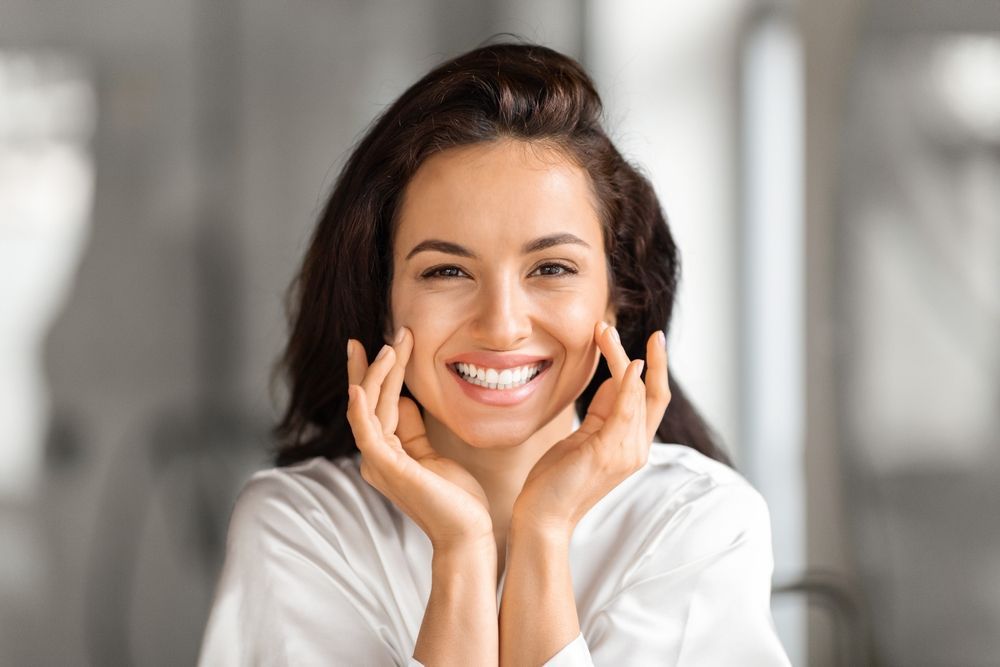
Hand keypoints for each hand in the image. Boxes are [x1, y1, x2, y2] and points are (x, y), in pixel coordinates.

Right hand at [346, 328, 494, 550]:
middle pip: (368, 401)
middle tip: (388, 334)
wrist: (468, 534)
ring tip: (392, 345)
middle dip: (375, 365)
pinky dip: (362, 408)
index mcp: (385, 452)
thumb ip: (413, 429)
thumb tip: (404, 400)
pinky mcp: (387, 468)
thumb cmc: (456, 498)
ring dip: (379, 374)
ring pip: (369, 408)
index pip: (375, 404)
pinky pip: (367, 432)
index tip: (382, 342)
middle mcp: (375, 456)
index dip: (376, 373)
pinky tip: (361, 386)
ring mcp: (377, 463)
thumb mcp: (433, 453)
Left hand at [512, 322, 670, 535]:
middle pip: (656, 395)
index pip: (652, 401)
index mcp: (631, 446)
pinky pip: (627, 409)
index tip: (650, 342)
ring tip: (604, 330)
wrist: (542, 517)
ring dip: (623, 357)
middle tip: (647, 332)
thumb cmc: (556, 480)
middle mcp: (636, 449)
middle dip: (657, 361)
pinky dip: (629, 382)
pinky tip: (627, 361)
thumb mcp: (583, 438)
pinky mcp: (609, 451)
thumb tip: (614, 380)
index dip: (655, 370)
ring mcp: (626, 452)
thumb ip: (602, 413)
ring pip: (638, 393)